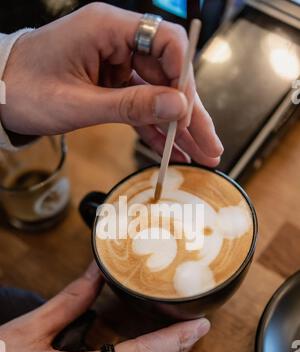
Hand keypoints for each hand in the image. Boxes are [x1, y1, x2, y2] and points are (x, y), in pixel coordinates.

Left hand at [0, 2, 222, 165]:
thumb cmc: (26, 89)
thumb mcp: (79, 103)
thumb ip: (130, 105)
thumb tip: (178, 107)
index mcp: (108, 29)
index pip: (166, 41)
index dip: (184, 77)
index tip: (189, 112)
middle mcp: (118, 41)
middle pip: (169, 74)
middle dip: (190, 113)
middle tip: (210, 145)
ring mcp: (116, 63)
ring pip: (159, 94)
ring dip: (178, 126)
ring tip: (199, 154)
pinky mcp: (112, 83)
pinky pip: (141, 104)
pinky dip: (155, 127)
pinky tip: (172, 148)